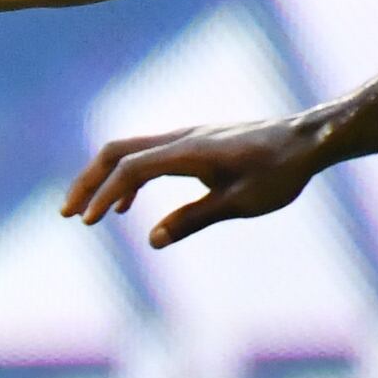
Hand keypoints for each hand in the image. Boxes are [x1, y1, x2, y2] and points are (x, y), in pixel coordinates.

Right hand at [63, 113, 329, 246]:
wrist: (310, 139)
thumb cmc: (281, 172)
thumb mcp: (240, 202)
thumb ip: (193, 219)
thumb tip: (151, 239)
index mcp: (188, 152)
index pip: (130, 170)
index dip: (105, 195)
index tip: (88, 222)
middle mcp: (181, 138)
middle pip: (116, 152)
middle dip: (88, 182)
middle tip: (68, 213)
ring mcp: (187, 137)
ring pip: (129, 150)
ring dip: (104, 179)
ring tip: (89, 212)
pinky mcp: (195, 143)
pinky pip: (148, 154)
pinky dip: (128, 176)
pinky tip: (131, 204)